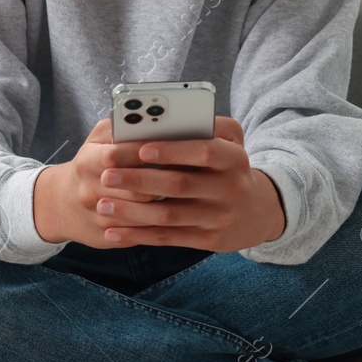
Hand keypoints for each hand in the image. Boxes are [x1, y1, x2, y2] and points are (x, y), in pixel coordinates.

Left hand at [33, 116, 285, 251]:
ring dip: (132, 211)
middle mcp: (231, 188)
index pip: (204, 151)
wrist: (259, 210)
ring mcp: (220, 217)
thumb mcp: (230, 142)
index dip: (173, 150)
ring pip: (169, 215)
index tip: (141, 148)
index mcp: (235, 157)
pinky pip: (169, 238)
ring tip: (102, 204)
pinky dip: (139, 235)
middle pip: (180, 185)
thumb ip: (201, 128)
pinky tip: (114, 231)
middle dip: (139, 180)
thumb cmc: (230, 166)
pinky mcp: (210, 240)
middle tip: (107, 175)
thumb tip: (154, 121)